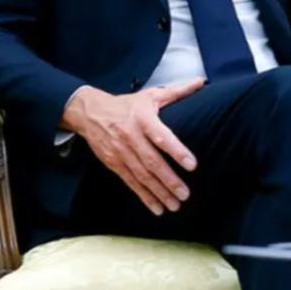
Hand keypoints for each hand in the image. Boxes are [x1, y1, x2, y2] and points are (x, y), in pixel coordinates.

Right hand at [61, 78, 203, 215]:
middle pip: (152, 163)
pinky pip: (131, 183)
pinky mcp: (114, 164)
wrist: (90, 113)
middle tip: (185, 194)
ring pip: (142, 176)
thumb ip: (177, 92)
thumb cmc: (127, 105)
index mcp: (143, 120)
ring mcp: (121, 153)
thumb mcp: (150, 96)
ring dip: (159, 193)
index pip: (162, 137)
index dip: (177, 151)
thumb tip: (200, 81)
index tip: (192, 165)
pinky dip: (144, 197)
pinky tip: (157, 208)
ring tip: (175, 205)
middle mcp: (131, 138)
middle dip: (169, 180)